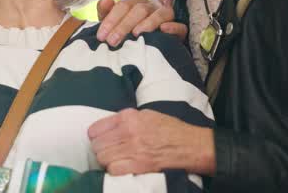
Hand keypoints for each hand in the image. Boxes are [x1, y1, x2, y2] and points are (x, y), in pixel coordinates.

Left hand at [88, 109, 214, 176]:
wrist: (192, 145)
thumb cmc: (171, 130)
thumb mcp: (147, 115)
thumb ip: (126, 119)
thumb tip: (109, 127)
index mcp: (128, 117)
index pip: (96, 129)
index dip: (96, 138)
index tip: (101, 142)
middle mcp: (128, 130)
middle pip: (97, 145)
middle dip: (101, 151)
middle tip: (110, 154)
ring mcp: (133, 148)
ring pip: (103, 158)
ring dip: (107, 162)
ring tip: (116, 161)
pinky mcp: (139, 165)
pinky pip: (114, 170)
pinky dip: (115, 171)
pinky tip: (123, 168)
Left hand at [95, 0, 184, 44]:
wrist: (151, 55)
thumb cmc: (129, 37)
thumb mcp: (115, 28)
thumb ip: (107, 14)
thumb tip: (106, 0)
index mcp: (136, 3)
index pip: (124, 5)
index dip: (111, 19)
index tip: (101, 36)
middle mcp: (152, 6)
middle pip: (140, 9)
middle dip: (124, 25)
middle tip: (112, 42)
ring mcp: (167, 17)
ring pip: (160, 13)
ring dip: (147, 23)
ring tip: (135, 36)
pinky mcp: (180, 31)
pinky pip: (180, 26)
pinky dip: (172, 26)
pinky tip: (163, 30)